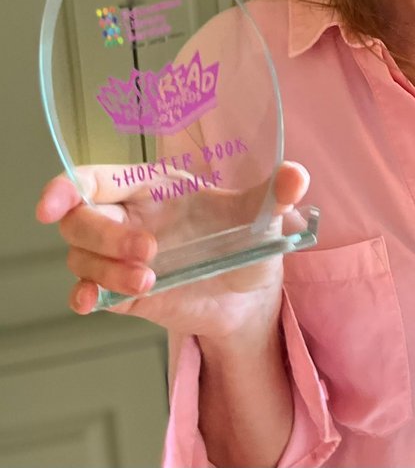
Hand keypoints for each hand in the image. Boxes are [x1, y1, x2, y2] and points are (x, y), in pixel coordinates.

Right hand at [35, 161, 310, 342]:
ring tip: (150, 280)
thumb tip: (296, 177)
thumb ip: (277, 193)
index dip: (68, 185)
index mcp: (155, 189)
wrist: (252, 295)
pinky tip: (97, 302)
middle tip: (147, 251)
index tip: (54, 202)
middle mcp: (130, 220)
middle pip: (79, 218)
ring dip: (106, 270)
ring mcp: (120, 259)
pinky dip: (84, 296)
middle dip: (102, 234)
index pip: (97, 178)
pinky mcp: (122, 296)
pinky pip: (84, 293)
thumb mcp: (265, 216)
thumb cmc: (249, 241)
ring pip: (81, 257)